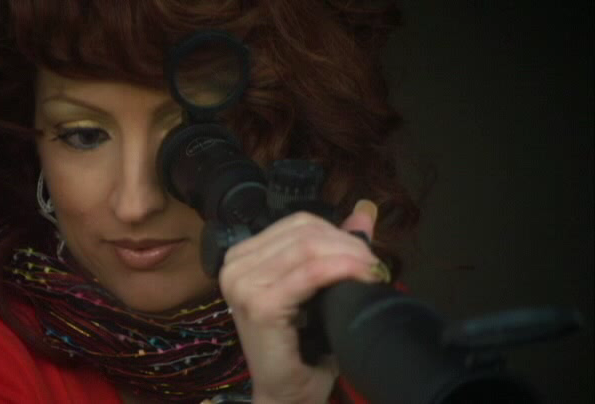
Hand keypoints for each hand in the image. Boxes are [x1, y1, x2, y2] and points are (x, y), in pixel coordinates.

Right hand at [219, 200, 384, 402]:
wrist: (287, 394)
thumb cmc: (302, 347)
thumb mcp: (319, 289)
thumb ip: (337, 247)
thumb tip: (365, 210)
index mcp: (243, 257)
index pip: (297, 223)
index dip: (337, 232)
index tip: (367, 254)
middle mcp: (234, 265)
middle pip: (304, 232)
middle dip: (348, 244)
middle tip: (375, 265)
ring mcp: (242, 284)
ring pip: (309, 247)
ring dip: (349, 256)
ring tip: (372, 272)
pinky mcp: (259, 304)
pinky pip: (310, 272)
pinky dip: (341, 270)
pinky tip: (362, 278)